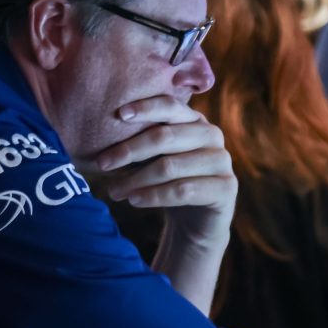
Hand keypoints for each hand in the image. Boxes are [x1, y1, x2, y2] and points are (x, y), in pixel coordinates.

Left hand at [94, 95, 236, 244]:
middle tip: (101, 163)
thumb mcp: (154, 158)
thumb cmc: (168, 183)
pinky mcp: (226, 187)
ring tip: (113, 190)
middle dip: (129, 150)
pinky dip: (153, 196)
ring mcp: (222, 161)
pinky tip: (134, 200)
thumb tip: (101, 129)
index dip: (146, 108)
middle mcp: (212, 135)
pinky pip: (183, 190)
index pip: (170, 106)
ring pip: (170, 166)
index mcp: (195, 120)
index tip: (119, 115)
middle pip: (164, 137)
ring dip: (135, 179)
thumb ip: (140, 141)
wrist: (195, 222)